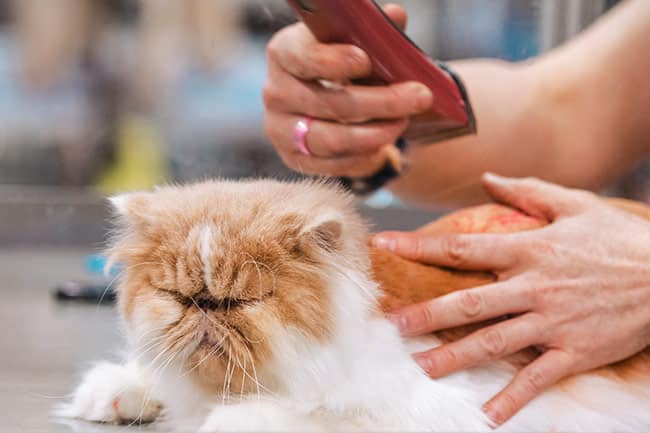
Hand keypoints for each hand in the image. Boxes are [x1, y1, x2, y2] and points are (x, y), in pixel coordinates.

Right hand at [263, 4, 432, 177]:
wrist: (331, 108)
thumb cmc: (346, 68)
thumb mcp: (359, 46)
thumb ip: (375, 33)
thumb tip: (396, 16)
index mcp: (284, 52)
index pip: (303, 57)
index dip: (334, 61)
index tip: (366, 61)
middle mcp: (276, 92)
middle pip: (329, 103)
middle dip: (381, 102)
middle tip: (420, 96)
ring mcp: (281, 129)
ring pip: (331, 139)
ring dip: (375, 133)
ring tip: (404, 122)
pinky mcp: (293, 159)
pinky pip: (332, 164)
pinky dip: (362, 156)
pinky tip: (384, 145)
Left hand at [373, 173, 649, 425]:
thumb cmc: (620, 238)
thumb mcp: (576, 204)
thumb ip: (528, 191)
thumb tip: (489, 178)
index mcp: (529, 249)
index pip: (462, 248)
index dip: (419, 246)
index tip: (384, 245)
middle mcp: (533, 287)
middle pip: (469, 303)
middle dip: (426, 314)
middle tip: (391, 325)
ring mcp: (553, 322)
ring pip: (493, 342)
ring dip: (454, 356)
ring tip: (421, 368)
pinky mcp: (575, 351)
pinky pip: (538, 378)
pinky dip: (513, 399)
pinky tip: (488, 416)